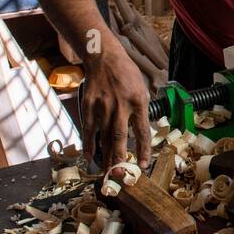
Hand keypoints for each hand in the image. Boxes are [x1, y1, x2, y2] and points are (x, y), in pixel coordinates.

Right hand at [80, 42, 152, 170]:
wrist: (104, 58)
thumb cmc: (127, 74)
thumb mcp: (142, 89)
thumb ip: (142, 111)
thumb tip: (142, 133)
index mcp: (138, 102)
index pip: (143, 131)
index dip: (144, 150)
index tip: (144, 165)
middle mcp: (120, 106)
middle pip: (120, 137)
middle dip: (121, 158)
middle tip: (121, 175)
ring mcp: (103, 106)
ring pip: (104, 136)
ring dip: (105, 156)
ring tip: (107, 172)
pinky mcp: (89, 106)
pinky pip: (89, 129)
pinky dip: (88, 144)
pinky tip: (89, 156)